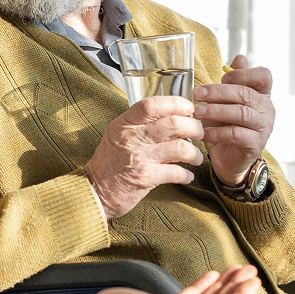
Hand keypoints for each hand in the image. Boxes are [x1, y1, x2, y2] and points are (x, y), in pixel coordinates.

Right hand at [84, 96, 203, 219]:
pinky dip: (187, 175)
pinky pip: (176, 172)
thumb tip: (172, 116)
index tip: (188, 108)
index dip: (176, 103)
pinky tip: (187, 176)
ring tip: (196, 157)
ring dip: (195, 153)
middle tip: (199, 133)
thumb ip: (140, 124)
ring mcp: (139, 157)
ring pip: (180, 148)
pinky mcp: (145, 178)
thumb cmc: (110, 161)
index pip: (152, 104)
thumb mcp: (118, 135)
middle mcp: (132, 137)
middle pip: (173, 123)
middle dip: (194, 127)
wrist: (95, 190)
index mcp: (125, 124)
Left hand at [193, 55, 273, 185]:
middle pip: (246, 93)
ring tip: (197, 112)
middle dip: (219, 92)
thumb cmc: (224, 126)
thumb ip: (231, 82)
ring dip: (216, 111)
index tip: (222, 77)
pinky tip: (203, 132)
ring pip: (241, 113)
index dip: (243, 73)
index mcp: (261, 94)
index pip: (263, 76)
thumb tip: (239, 57)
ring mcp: (264, 127)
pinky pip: (237, 134)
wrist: (226, 158)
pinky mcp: (256, 144)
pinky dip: (218, 132)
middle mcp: (267, 109)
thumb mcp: (224, 102)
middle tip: (197, 93)